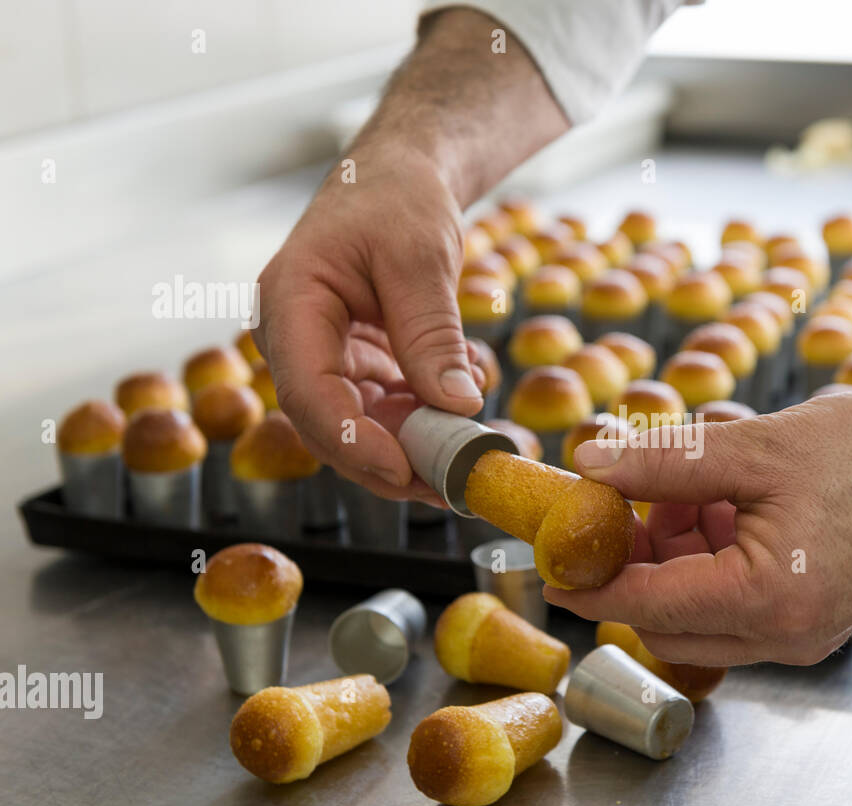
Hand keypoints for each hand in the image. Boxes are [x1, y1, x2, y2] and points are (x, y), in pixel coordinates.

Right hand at [254, 147, 480, 500]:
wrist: (399, 177)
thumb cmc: (397, 199)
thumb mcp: (420, 258)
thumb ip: (432, 333)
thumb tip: (457, 406)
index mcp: (289, 302)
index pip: (307, 392)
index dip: (352, 440)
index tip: (405, 469)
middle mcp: (294, 338)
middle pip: (327, 424)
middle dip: (388, 460)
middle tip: (450, 486)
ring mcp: (321, 355)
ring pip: (357, 426)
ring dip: (411, 447)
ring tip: (467, 454)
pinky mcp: (352, 365)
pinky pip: (381, 410)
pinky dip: (422, 420)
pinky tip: (462, 410)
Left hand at [546, 393, 851, 664]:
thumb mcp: (757, 446)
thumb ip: (665, 463)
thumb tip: (591, 465)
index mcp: (767, 599)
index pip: (645, 606)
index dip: (589, 583)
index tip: (551, 561)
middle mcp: (786, 636)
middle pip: (668, 620)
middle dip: (637, 564)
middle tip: (629, 502)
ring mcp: (805, 636)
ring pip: (702, 617)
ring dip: (678, 561)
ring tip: (695, 493)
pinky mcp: (818, 621)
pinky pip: (739, 610)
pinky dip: (716, 566)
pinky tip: (730, 509)